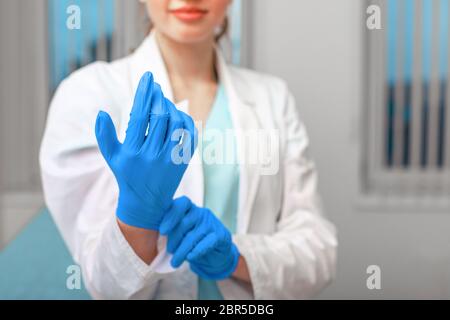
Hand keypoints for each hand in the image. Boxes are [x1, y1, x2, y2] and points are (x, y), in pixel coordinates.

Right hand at [95, 72, 196, 229]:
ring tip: (163, 103)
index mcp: (133, 152)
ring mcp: (170, 159)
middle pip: (160, 117)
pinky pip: (190, 134)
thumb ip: (104, 135)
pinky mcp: (183, 161)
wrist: (147, 203)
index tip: (148, 77)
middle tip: (155, 88)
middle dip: (158, 97)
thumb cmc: (126, 175)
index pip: (140, 115)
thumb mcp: (111, 157)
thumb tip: (101, 112)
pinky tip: (176, 115)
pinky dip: (185, 120)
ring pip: (177, 123)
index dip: (145, 93)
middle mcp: (153, 156)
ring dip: (171, 107)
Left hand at [160, 197, 239, 279]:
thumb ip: (173, 230)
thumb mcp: (183, 233)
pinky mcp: (221, 235)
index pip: (181, 204)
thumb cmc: (196, 242)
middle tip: (170, 251)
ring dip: (182, 251)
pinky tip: (190, 257)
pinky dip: (196, 251)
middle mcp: (202, 213)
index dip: (171, 216)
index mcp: (190, 209)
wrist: (218, 254)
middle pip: (184, 223)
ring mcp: (212, 223)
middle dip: (174, 240)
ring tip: (175, 262)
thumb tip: (157, 236)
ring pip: (193, 236)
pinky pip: (206, 243)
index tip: (162, 231)